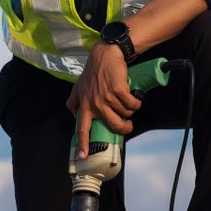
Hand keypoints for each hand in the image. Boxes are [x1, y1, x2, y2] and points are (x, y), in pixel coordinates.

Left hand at [66, 41, 141, 157]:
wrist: (106, 54)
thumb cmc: (94, 70)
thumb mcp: (79, 85)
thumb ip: (75, 100)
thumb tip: (74, 114)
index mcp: (85, 104)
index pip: (82, 127)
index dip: (83, 143)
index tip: (83, 157)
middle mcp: (95, 103)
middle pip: (114, 125)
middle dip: (124, 128)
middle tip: (128, 126)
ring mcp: (107, 97)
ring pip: (125, 114)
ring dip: (130, 111)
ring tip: (128, 103)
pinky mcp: (119, 91)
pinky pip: (132, 104)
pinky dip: (136, 102)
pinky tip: (135, 98)